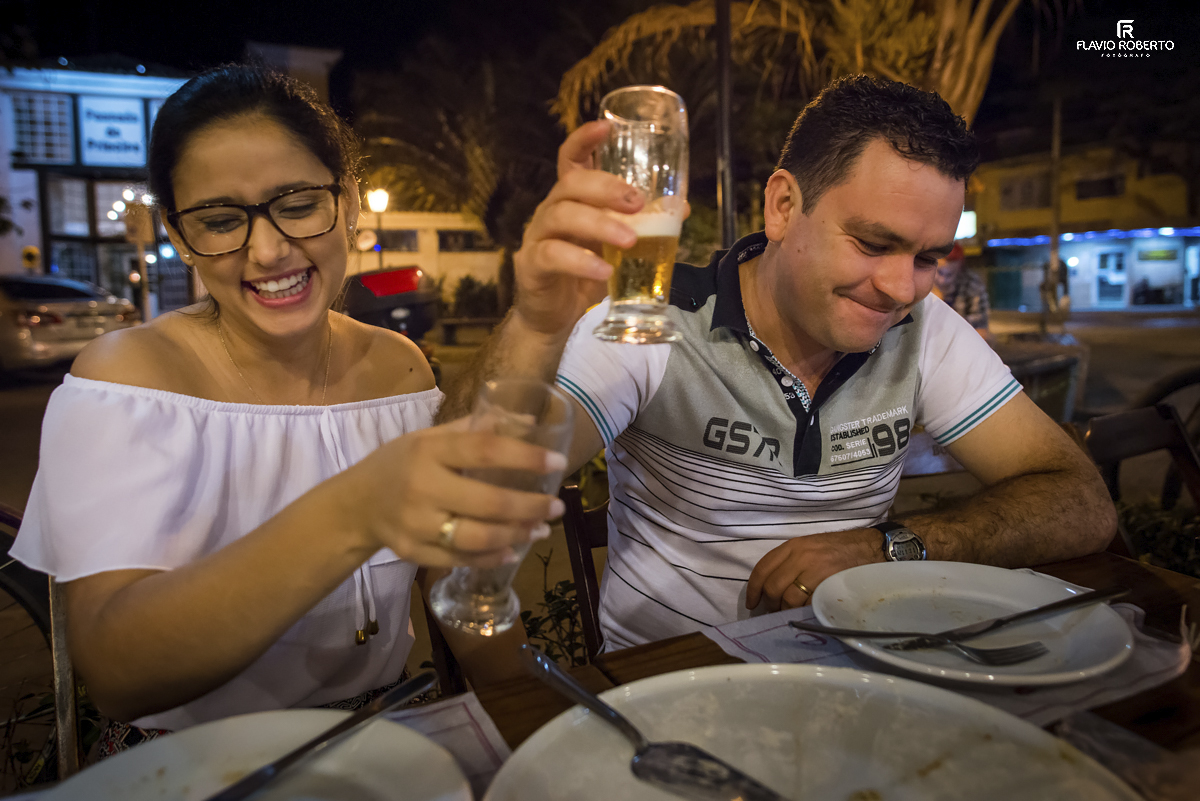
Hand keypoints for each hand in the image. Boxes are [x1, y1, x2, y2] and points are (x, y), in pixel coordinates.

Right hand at [344, 419, 566, 567]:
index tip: (558, 463)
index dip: (526, 457)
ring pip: (478, 537)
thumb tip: (529, 420)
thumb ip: (476, 429)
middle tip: (558, 507)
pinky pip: (461, 559)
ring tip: (542, 528)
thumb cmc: (400, 463)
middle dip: (531, 506)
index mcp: (429, 450)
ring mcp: (416, 524)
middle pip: (488, 501)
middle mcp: (422, 487)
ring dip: (517, 535)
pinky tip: (514, 549)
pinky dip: (492, 558)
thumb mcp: (429, 437)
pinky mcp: (413, 552)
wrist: (356, 504)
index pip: (486, 450)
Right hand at [511, 121, 643, 337]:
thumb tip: (679, 208)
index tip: (606, 128)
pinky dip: (581, 262)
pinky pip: (553, 255)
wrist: (557, 318)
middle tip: (637, 202)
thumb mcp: (618, 248)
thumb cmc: (587, 275)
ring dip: (599, 224)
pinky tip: (604, 272)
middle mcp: (552, 210)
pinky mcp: (532, 265)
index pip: (571, 159)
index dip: (584, 140)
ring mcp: (538, 236)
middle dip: (605, 187)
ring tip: (629, 240)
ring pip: (562, 215)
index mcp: (573, 199)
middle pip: (570, 183)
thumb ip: (644, 227)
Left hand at [746, 529, 882, 611]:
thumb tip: (771, 588)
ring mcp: (815, 571)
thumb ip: (790, 562)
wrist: (870, 548)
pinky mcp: (829, 585)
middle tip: (774, 611)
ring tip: (789, 614)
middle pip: (773, 586)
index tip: (752, 603)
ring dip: (785, 611)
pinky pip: (808, 604)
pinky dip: (803, 612)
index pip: (763, 568)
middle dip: (770, 604)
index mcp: (793, 546)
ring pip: (788, 599)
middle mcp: (801, 556)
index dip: (753, 589)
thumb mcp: (810, 547)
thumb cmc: (839, 549)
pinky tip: (805, 613)